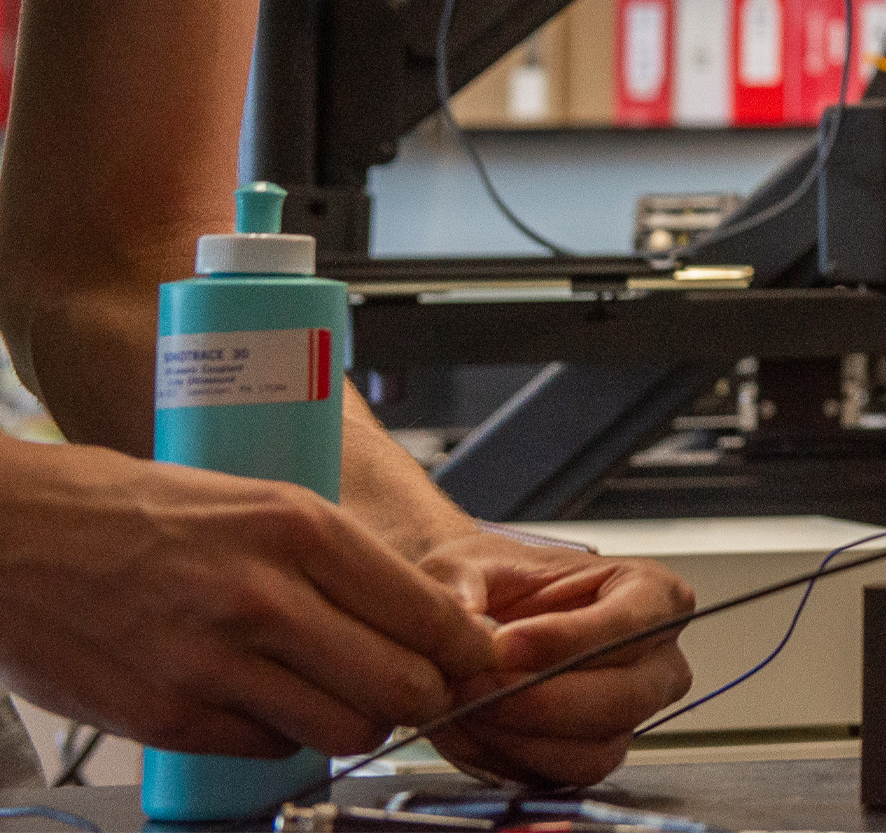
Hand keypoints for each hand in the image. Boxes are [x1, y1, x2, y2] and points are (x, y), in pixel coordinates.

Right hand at [0, 440, 498, 758]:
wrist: (14, 535)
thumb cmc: (132, 508)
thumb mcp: (257, 499)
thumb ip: (330, 557)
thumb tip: (410, 609)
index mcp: (300, 528)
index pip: (427, 612)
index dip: (465, 648)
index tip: (476, 658)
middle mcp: (266, 596)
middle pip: (402, 684)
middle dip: (423, 695)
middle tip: (417, 688)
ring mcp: (214, 663)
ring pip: (343, 729)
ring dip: (356, 723)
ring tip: (343, 699)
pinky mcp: (167, 715)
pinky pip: (265, 749)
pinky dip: (280, 738)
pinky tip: (268, 705)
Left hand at [418, 534, 693, 785]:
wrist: (480, 623)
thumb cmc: (498, 584)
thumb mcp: (474, 560)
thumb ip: (461, 580)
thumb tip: (462, 609)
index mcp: (651, 594)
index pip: (629, 623)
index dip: (568, 638)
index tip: (505, 643)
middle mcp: (656, 659)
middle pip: (624, 697)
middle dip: (541, 699)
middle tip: (474, 683)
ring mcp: (629, 713)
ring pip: (595, 748)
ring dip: (522, 734)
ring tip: (467, 702)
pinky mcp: (594, 753)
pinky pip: (564, 775)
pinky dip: (513, 756)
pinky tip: (476, 724)